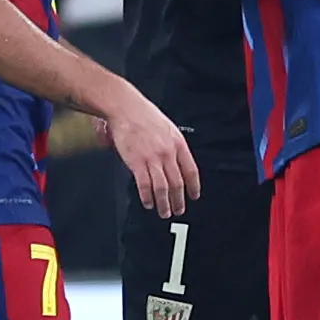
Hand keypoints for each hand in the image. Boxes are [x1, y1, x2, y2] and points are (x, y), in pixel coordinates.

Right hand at [104, 90, 199, 218]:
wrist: (126, 107)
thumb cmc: (144, 115)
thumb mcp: (168, 128)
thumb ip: (173, 146)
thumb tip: (176, 164)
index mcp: (178, 143)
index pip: (191, 170)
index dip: (194, 186)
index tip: (194, 196)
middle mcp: (167, 152)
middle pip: (177, 183)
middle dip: (179, 200)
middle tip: (179, 209)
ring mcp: (152, 158)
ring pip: (163, 188)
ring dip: (164, 203)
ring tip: (164, 212)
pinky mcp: (136, 161)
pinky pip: (145, 185)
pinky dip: (147, 197)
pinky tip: (148, 202)